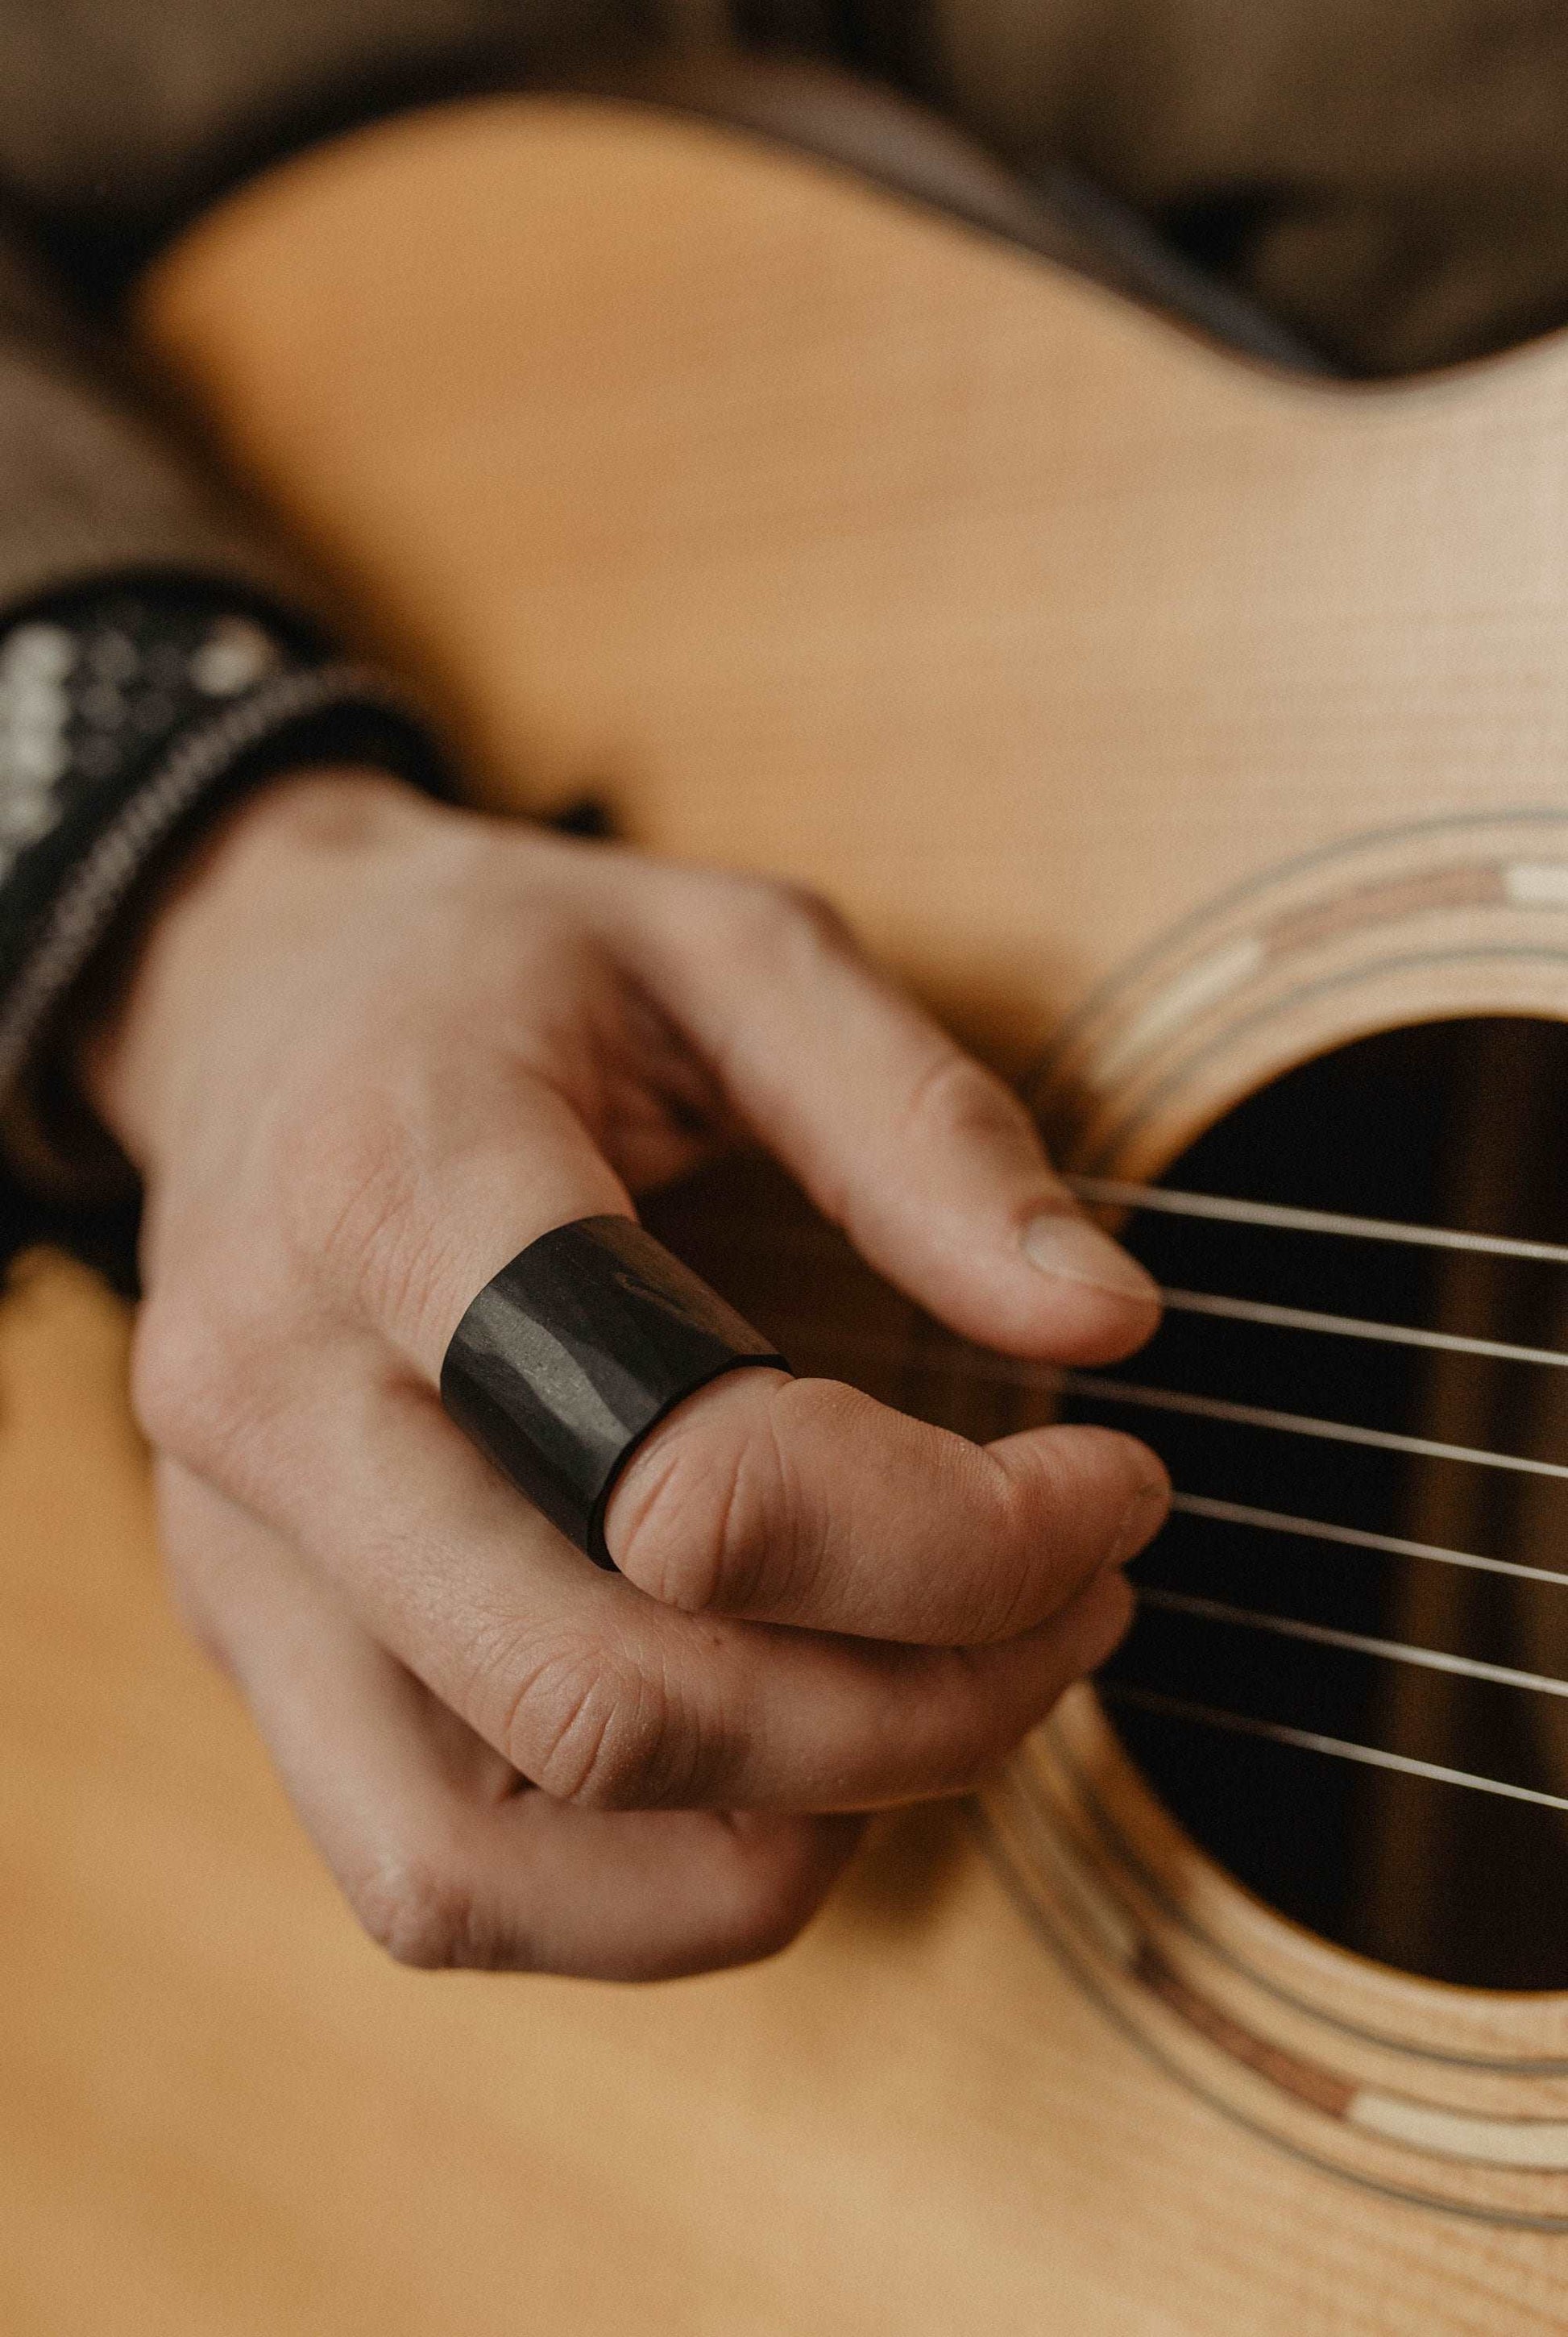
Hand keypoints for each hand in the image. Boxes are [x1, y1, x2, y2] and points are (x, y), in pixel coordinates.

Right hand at [87, 768, 1166, 1980]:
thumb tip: (1101, 1323)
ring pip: (484, 1865)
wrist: (251, 994)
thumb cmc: (498, 969)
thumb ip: (925, 1124)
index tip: (1110, 1480)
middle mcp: (279, 1404)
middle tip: (1074, 1613)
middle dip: (913, 1713)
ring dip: (776, 1841)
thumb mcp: (733, 948)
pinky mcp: (253, 1639)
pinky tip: (786, 1758)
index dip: (957, 1536)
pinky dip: (642, 1888)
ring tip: (943, 1709)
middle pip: (606, 1702)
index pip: (683, 1474)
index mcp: (394, 1187)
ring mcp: (241, 1550)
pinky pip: (432, 1877)